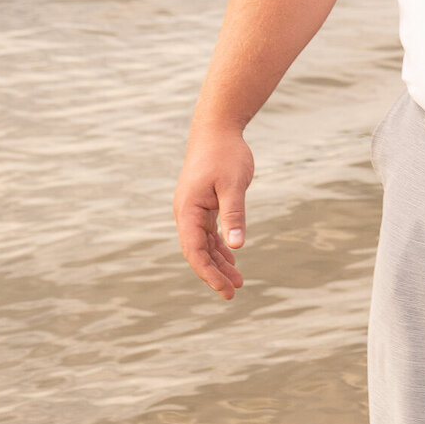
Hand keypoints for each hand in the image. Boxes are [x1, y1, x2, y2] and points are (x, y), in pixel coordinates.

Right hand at [174, 126, 254, 299]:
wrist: (217, 130)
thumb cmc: (225, 154)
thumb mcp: (234, 185)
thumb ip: (234, 215)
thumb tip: (237, 247)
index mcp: (188, 210)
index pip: (194, 251)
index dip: (208, 273)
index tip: (225, 289)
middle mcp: (186, 213)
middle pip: (198, 252)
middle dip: (214, 274)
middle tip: (234, 293)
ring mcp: (193, 209)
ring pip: (204, 244)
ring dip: (219, 263)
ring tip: (238, 282)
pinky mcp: (203, 205)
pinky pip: (209, 233)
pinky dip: (220, 247)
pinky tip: (232, 259)